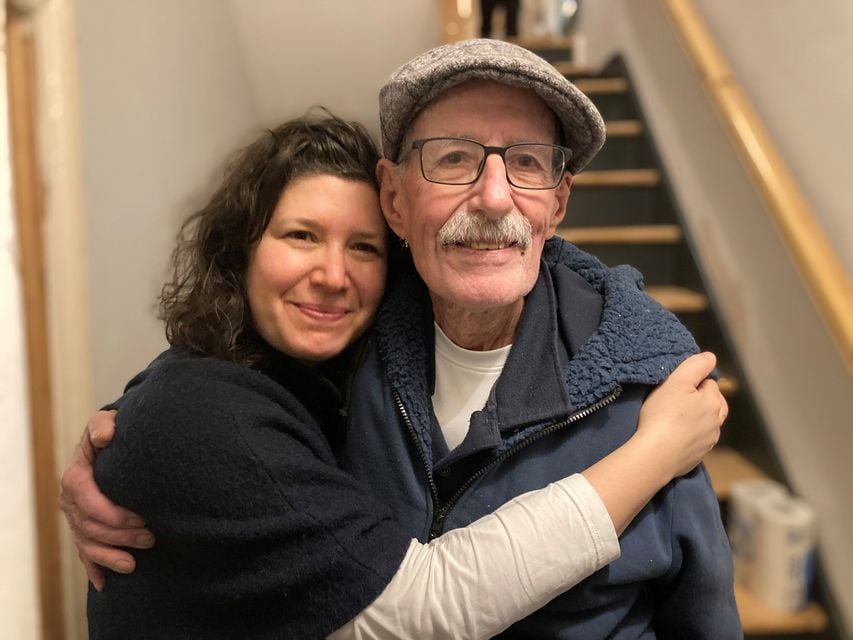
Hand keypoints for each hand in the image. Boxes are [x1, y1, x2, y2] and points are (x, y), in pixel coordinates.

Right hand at [59, 410, 153, 590]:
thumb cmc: (112, 433)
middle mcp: (70, 500)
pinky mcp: (84, 528)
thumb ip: (103, 425)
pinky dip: (95, 569)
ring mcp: (75, 517)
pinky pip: (85, 553)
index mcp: (75, 476)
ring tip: (134, 563)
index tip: (141, 519)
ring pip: (87, 544)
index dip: (112, 514)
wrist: (112, 442)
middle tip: (151, 538)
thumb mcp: (105, 422)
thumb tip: (106, 436)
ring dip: (110, 556)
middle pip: (90, 527)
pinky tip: (105, 583)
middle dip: (120, 537)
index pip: (88, 501)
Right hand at [635, 352, 727, 478]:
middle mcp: (716, 422)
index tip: (676, 387)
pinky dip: (689, 437)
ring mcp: (708, 442)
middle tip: (678, 402)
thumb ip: (695, 366)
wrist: (655, 455)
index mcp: (713, 401)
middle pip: (713, 404)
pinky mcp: (697, 457)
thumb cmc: (662, 414)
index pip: (709, 383)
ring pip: (707, 424)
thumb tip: (710, 357)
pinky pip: (697, 441)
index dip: (693, 382)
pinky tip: (674, 436)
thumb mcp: (675, 382)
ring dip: (696, 420)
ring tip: (675, 419)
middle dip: (702, 401)